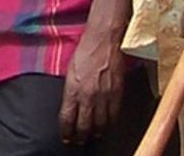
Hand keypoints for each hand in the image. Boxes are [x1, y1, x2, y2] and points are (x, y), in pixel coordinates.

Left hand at [57, 21, 125, 143]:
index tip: (66, 137)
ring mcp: (104, 96)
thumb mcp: (70, 72)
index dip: (66, 132)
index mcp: (73, 90)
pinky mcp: (117, 94)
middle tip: (78, 141)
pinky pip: (114, 115)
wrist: (104, 41)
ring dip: (95, 132)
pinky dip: (109, 123)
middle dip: (80, 137)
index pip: (67, 119)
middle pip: (84, 126)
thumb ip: (70, 92)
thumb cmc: (85, 52)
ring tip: (92, 135)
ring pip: (100, 124)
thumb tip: (71, 107)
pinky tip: (106, 124)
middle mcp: (88, 96)